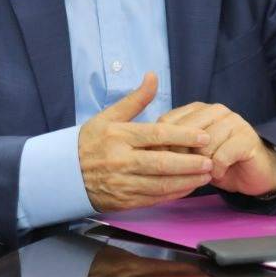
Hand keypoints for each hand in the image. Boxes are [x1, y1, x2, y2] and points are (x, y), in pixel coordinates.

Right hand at [79, 73, 213, 211]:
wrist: (64, 173)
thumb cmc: (89, 142)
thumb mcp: (109, 116)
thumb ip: (135, 99)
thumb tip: (153, 76)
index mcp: (119, 136)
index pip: (157, 135)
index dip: (183, 135)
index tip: (203, 136)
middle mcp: (121, 159)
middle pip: (162, 162)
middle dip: (190, 163)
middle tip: (211, 161)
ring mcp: (122, 182)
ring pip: (161, 184)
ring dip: (186, 181)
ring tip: (206, 176)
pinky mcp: (123, 200)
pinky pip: (154, 199)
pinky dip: (173, 194)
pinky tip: (187, 188)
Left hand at [157, 103, 275, 196]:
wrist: (254, 172)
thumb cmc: (217, 162)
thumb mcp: (191, 152)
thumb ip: (173, 145)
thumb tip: (149, 151)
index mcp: (198, 109)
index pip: (167, 121)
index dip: (161, 145)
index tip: (162, 163)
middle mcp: (215, 109)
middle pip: (183, 132)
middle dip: (180, 157)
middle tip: (185, 171)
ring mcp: (233, 121)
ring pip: (203, 146)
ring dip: (201, 166)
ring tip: (204, 173)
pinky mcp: (246, 137)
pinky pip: (220, 157)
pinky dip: (216, 171)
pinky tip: (218, 174)